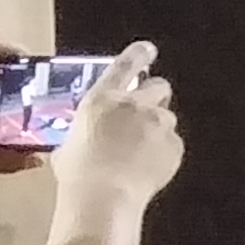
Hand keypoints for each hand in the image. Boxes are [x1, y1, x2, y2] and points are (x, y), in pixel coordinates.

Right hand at [46, 45, 180, 213]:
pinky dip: (163, 152)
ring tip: (139, 152)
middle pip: (158, 86)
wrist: (105, 196)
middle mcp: (134, 104)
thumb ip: (83, 131)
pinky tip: (146, 168)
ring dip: (156, 128)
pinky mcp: (175, 145)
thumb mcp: (69, 143)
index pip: (125, 64)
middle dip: (154, 96)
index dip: (139, 54)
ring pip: (166, 117)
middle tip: (144, 113)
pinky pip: (172, 144)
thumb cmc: (78, 172)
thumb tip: (85, 138)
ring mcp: (159, 123)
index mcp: (102, 98)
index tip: (148, 49)